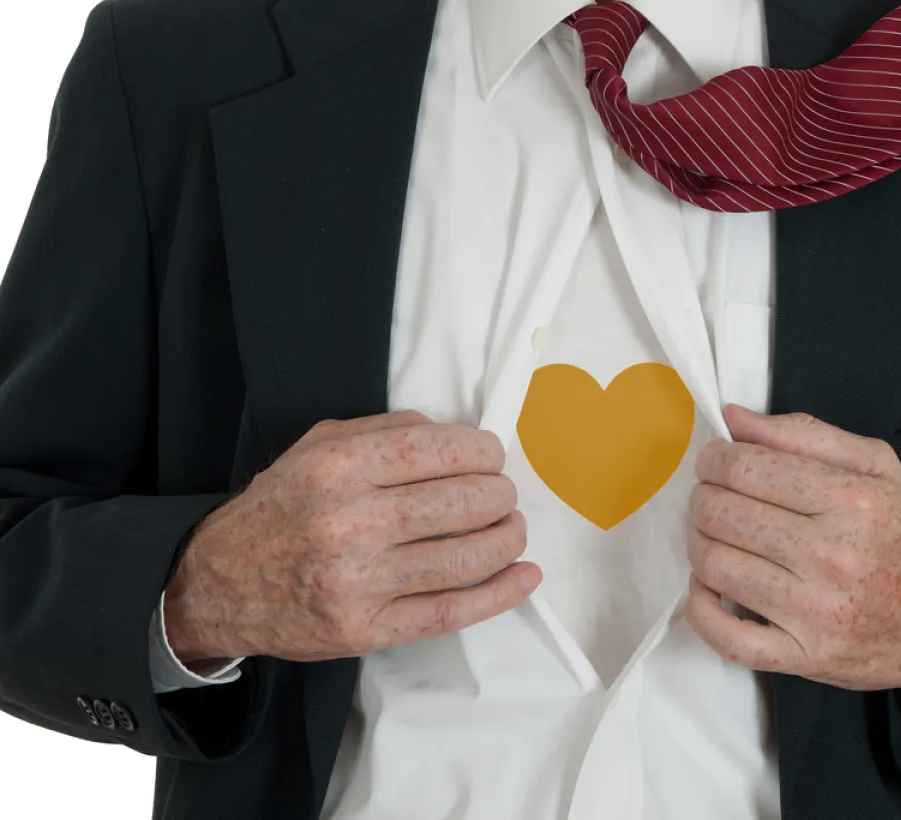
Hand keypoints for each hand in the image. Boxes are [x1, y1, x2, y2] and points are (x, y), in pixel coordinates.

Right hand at [163, 410, 541, 664]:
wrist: (217, 585)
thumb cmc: (279, 509)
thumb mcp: (316, 447)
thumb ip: (385, 431)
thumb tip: (454, 434)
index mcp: (338, 468)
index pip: (441, 451)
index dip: (484, 453)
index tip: (493, 458)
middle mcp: (350, 522)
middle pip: (465, 503)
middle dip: (501, 496)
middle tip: (503, 496)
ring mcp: (360, 581)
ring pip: (467, 558)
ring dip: (507, 540)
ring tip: (512, 530)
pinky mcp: (367, 629)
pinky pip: (452, 611)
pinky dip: (500, 594)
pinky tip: (524, 576)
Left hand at [684, 404, 900, 695]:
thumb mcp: (876, 466)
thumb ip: (803, 435)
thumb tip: (734, 419)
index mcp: (852, 500)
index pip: (746, 468)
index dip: (714, 459)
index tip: (715, 462)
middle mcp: (834, 555)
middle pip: (722, 513)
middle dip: (703, 497)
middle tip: (713, 497)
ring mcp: (817, 612)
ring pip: (715, 566)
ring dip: (699, 544)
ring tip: (716, 536)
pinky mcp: (806, 658)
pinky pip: (727, 637)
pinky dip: (701, 610)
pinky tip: (708, 587)